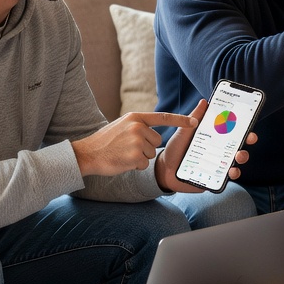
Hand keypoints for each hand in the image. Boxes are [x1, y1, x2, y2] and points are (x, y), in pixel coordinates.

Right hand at [72, 111, 195, 176]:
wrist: (88, 153)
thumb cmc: (106, 141)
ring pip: (150, 154)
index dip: (181, 120)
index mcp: (135, 117)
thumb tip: (154, 132)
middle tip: (128, 147)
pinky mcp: (134, 156)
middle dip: (146, 147)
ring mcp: (136, 141)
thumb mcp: (122, 125)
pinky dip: (135, 166)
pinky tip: (122, 161)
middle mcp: (138, 127)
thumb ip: (138, 125)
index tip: (195, 122)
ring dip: (139, 157)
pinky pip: (144, 164)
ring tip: (123, 153)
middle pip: (157, 141)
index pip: (163, 117)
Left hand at [155, 99, 257, 192]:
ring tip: (238, 156)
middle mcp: (218, 152)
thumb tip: (204, 102)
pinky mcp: (214, 178)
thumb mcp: (184, 131)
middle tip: (249, 138)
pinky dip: (231, 174)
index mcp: (213, 139)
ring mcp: (218, 165)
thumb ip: (193, 118)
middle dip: (247, 141)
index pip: (232, 132)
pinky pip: (226, 177)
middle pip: (238, 145)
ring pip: (236, 162)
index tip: (249, 123)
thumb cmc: (176, 148)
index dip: (243, 128)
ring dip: (242, 157)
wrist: (165, 168)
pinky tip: (231, 171)